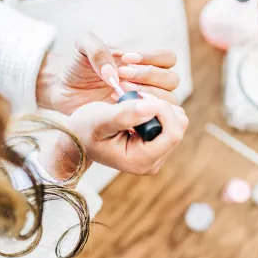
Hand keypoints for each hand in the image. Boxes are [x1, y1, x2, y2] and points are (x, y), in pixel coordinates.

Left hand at [37, 33, 179, 114]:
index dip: (152, 58)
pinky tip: (118, 107)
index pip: (167, 58)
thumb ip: (97, 50)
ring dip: (147, 95)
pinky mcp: (135, 119)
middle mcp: (148, 81)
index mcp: (142, 61)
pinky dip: (141, 113)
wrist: (63, 90)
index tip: (125, 60)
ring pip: (168, 99)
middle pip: (172, 79)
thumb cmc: (77, 66)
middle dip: (148, 77)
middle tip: (121, 78)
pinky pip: (153, 118)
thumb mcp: (82, 48)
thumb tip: (114, 75)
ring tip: (119, 92)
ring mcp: (143, 102)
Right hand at [59, 94, 188, 175]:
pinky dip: (157, 107)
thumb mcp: (100, 119)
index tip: (140, 95)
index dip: (163, 109)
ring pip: (176, 120)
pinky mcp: (156, 143)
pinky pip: (169, 119)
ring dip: (158, 105)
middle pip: (178, 126)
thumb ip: (125, 115)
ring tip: (132, 102)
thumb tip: (152, 108)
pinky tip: (136, 107)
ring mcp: (157, 153)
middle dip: (160, 105)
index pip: (173, 133)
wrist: (78, 137)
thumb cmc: (85, 129)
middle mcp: (154, 161)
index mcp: (142, 161)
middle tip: (134, 96)